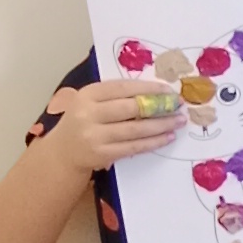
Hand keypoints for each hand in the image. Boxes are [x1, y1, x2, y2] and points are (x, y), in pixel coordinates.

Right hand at [58, 75, 186, 170]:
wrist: (63, 151)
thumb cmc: (83, 121)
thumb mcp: (91, 101)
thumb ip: (116, 95)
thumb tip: (156, 92)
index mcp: (87, 94)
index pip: (123, 87)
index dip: (149, 88)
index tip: (168, 89)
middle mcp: (88, 114)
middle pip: (131, 108)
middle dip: (159, 106)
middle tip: (178, 105)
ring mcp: (94, 136)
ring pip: (136, 129)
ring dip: (162, 125)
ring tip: (179, 121)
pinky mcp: (102, 154)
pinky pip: (134, 146)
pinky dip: (154, 141)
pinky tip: (167, 136)